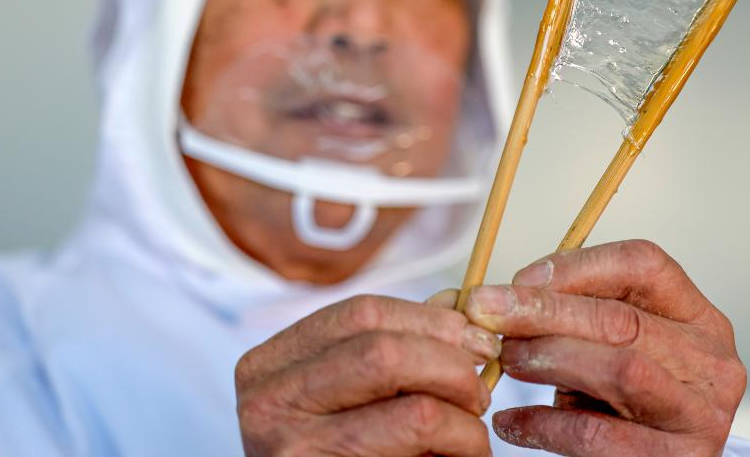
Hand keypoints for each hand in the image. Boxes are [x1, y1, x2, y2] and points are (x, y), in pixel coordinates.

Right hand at [235, 294, 499, 455]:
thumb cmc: (326, 449)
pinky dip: (454, 449)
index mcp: (269, 365)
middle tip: (479, 394)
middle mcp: (270, 402)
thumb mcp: (339, 392)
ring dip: (463, 420)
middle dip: (453, 368)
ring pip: (415, 413)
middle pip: (387, 353)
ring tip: (472, 434)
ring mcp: (293, 450)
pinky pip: (416, 456)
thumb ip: (391, 346)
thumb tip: (456, 308)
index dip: (432, 320)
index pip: (363, 313)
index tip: (477, 340)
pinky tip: (456, 455)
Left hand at [465, 240, 745, 455]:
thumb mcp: (614, 345)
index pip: (645, 265)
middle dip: (545, 312)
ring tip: (507, 361)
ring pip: (619, 370)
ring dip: (548, 359)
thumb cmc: (626, 400)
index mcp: (700, 317)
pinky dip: (544, 424)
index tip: (519, 279)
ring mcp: (700, 414)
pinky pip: (598, 436)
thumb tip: (504, 294)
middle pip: (623, 320)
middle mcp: (712, 362)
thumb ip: (578, 312)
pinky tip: (512, 421)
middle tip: (488, 314)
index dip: (576, 266)